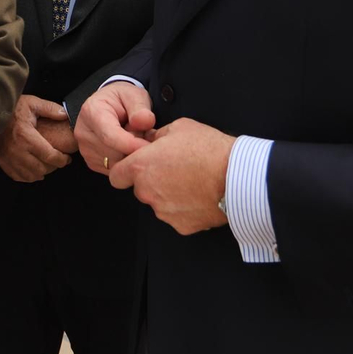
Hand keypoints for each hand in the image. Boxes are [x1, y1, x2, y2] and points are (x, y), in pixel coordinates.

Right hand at [0, 95, 73, 181]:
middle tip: (58, 161)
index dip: (62, 160)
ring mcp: (9, 158)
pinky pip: (18, 177)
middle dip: (53, 167)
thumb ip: (49, 109)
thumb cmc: (11, 109)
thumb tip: (65, 115)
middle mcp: (18, 151)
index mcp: (27, 137)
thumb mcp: (31, 103)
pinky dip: (28, 176)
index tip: (67, 158)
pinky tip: (33, 170)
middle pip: (42, 169)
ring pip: (30, 176)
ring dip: (41, 173)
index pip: (50, 156)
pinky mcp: (2, 162)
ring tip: (46, 165)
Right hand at [75, 82, 154, 174]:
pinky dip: (125, 163)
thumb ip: (141, 108)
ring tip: (136, 139)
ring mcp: (85, 150)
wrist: (110, 105)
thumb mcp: (134, 95)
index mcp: (91, 112)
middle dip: (134, 148)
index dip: (132, 144)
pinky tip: (128, 148)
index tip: (151, 146)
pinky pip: (114, 170)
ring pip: (115, 165)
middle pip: (114, 153)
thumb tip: (145, 121)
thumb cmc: (122, 99)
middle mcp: (83, 133)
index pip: (110, 136)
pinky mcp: (92, 162)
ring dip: (130, 156)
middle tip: (146, 134)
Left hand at [109, 118, 235, 234]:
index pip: (116, 176)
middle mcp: (147, 192)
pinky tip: (199, 195)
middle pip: (140, 189)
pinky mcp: (180, 226)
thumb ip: (157, 135)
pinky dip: (184, 208)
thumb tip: (150, 139)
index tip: (137, 166)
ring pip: (158, 203)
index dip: (125, 170)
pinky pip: (176, 216)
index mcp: (141, 167)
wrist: (236, 177)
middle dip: (151, 181)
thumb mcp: (179, 127)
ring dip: (168, 194)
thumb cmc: (209, 149)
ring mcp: (163, 211)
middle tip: (174, 170)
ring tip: (191, 181)